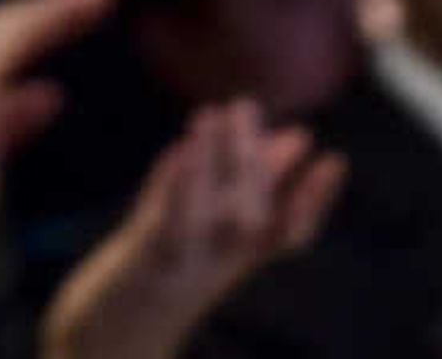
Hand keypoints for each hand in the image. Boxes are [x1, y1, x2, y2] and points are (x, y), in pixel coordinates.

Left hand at [39, 99, 342, 358]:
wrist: (105, 346)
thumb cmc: (153, 282)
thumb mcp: (196, 242)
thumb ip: (229, 195)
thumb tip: (276, 145)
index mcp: (232, 263)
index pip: (286, 234)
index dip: (315, 201)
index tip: (335, 160)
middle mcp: (217, 268)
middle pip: (253, 215)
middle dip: (259, 162)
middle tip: (251, 106)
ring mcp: (184, 269)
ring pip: (219, 217)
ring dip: (222, 162)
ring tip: (220, 112)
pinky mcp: (146, 267)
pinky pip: (170, 226)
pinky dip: (181, 188)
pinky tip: (182, 150)